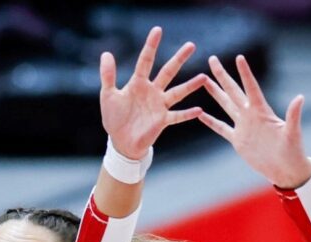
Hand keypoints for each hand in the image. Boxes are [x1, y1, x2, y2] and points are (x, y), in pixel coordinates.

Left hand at [99, 27, 205, 159]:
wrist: (121, 142)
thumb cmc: (114, 118)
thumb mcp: (108, 95)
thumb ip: (108, 75)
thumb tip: (106, 53)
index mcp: (138, 83)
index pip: (146, 61)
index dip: (151, 46)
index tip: (158, 30)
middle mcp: (152, 91)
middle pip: (168, 71)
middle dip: (179, 59)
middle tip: (191, 45)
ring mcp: (159, 106)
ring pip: (177, 93)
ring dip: (190, 86)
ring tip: (203, 77)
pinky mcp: (163, 121)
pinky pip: (177, 116)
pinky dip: (187, 114)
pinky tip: (199, 109)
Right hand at [200, 55, 310, 189]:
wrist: (286, 169)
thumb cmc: (293, 151)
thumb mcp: (292, 132)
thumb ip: (293, 115)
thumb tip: (300, 97)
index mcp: (262, 111)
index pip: (251, 88)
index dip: (245, 73)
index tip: (239, 57)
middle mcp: (251, 115)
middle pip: (233, 91)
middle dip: (223, 76)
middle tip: (213, 59)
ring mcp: (243, 126)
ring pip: (225, 105)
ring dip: (215, 93)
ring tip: (204, 80)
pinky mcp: (238, 140)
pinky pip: (222, 128)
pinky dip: (211, 122)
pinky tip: (200, 113)